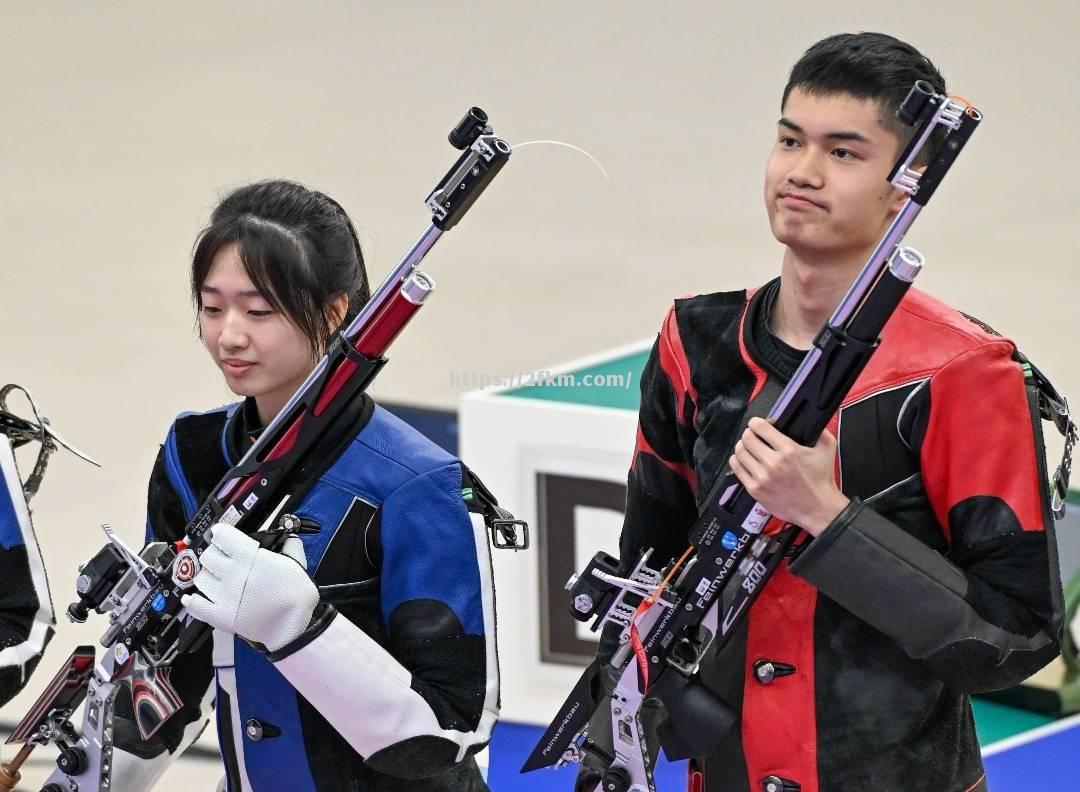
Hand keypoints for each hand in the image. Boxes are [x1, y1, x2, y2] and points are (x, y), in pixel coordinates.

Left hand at [181, 523, 318, 652]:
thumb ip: (289, 546)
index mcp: (249, 557)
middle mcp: (231, 573)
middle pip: (207, 555)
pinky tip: (194, 597)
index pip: (221, 535)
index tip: (224, 536)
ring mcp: (222, 595)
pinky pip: (195, 605)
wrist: (293, 627)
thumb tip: (287, 538)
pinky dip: (192, 600)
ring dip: (207, 577)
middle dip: (214, 555)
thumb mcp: (297, 563)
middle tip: (223, 560)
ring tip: (216, 580)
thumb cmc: (296, 596)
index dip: (222, 534)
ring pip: (199, 578)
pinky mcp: (218, 615)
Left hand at [729, 417, 849, 536]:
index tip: (759, 424)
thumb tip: (809, 418)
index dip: (757, 422)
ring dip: (743, 446)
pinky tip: (746, 460)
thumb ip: (819, 430)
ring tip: (749, 448)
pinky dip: (738, 461)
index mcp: (789, 451)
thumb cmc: (821, 480)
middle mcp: (773, 463)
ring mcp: (762, 478)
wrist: (818, 508)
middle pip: (746, 438)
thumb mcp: (827, 449)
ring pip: (739, 452)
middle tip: (754, 436)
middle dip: (749, 433)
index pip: (760, 427)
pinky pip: (737, 468)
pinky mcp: (755, 490)